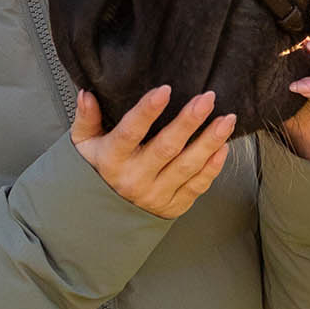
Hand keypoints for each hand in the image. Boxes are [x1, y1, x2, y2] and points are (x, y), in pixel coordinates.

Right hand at [71, 85, 235, 216]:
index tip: (164, 90)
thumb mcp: (83, 144)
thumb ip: (87, 118)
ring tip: (226, 120)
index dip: (147, 111)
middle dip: (189, 121)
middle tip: (206, 99)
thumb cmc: (96, 174)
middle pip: (167, 147)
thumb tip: (87, 94)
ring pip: (188, 166)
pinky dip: (213, 167)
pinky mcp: (172, 206)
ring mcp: (155, 194)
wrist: (102, 218)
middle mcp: (135, 178)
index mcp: (112, 160)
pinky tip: (223, 148)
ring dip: (210, 141)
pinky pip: (197, 186)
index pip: (130, 132)